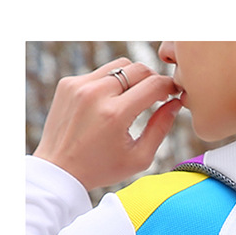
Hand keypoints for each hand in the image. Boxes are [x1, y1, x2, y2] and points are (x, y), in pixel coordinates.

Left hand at [34, 58, 181, 191]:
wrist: (59, 169)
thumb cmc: (102, 168)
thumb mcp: (139, 157)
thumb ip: (160, 128)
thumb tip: (175, 104)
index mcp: (115, 114)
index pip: (153, 85)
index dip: (169, 86)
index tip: (174, 93)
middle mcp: (96, 93)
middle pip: (137, 68)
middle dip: (153, 79)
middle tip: (157, 95)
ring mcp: (79, 85)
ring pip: (119, 65)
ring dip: (132, 78)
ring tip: (134, 98)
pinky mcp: (68, 83)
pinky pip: (99, 73)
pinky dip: (110, 84)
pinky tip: (110, 103)